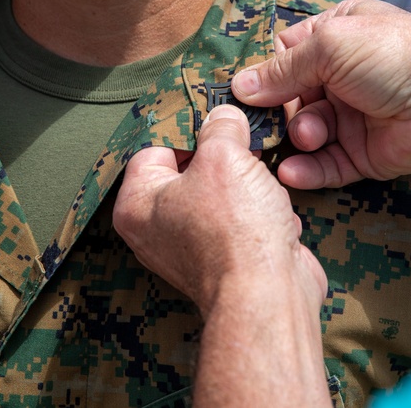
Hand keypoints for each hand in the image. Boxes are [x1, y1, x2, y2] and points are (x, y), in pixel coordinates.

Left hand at [114, 105, 326, 315]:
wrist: (270, 295)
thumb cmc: (235, 231)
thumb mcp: (224, 155)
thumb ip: (221, 127)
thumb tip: (224, 116)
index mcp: (137, 203)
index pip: (154, 147)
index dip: (188, 128)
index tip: (215, 118)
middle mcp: (156, 229)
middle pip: (190, 170)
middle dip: (224, 157)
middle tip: (243, 142)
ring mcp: (191, 247)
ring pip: (222, 194)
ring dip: (247, 185)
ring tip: (261, 184)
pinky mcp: (226, 260)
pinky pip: (243, 221)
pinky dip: (261, 214)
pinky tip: (273, 215)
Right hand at [232, 0, 410, 186]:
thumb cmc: (393, 54)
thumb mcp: (329, 45)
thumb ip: (282, 69)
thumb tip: (240, 87)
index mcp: (339, 33)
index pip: (288, 52)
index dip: (267, 71)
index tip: (245, 90)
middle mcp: (344, 73)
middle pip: (291, 96)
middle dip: (279, 110)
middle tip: (265, 122)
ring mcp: (354, 114)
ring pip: (306, 131)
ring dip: (299, 136)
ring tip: (309, 135)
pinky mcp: (362, 153)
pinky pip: (326, 164)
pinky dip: (307, 169)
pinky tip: (291, 172)